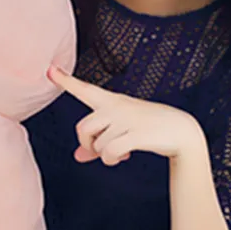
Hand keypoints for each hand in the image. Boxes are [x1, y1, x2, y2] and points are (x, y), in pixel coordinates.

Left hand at [48, 65, 201, 165]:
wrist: (181, 131)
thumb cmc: (148, 128)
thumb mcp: (120, 130)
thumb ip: (96, 142)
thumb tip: (77, 157)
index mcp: (112, 102)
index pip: (85, 89)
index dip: (65, 81)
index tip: (49, 69)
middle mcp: (116, 107)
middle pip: (82, 128)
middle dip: (88, 144)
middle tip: (101, 150)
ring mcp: (126, 120)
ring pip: (97, 144)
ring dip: (104, 155)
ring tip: (120, 153)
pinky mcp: (135, 134)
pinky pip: (109, 152)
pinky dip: (111, 160)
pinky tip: (123, 157)